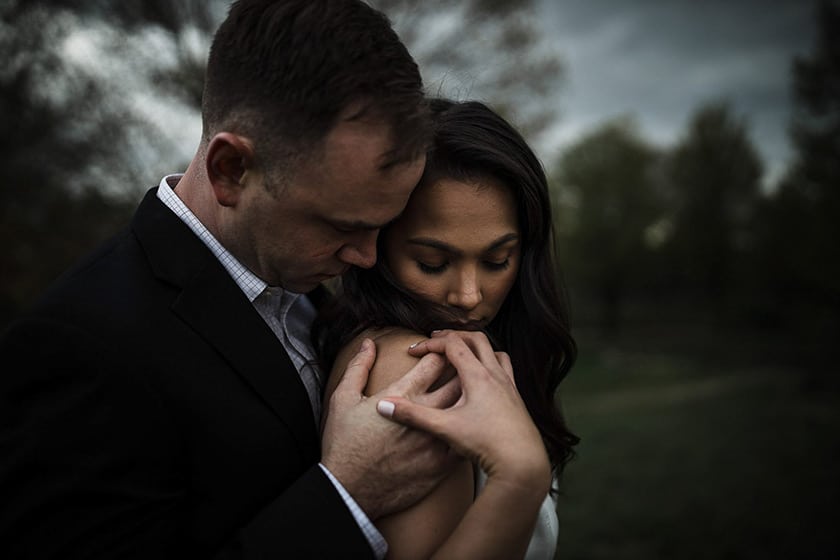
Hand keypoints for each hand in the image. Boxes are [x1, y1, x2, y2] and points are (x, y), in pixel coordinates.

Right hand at [320, 338, 460, 519]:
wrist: (351, 492)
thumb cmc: (344, 445)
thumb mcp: (343, 400)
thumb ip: (359, 368)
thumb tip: (368, 345)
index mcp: (405, 393)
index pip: (437, 360)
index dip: (438, 350)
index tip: (433, 354)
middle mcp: (427, 413)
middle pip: (459, 378)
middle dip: (459, 366)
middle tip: (455, 364)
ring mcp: (439, 439)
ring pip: (468, 408)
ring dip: (469, 394)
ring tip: (465, 389)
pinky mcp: (445, 462)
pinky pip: (467, 436)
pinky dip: (467, 428)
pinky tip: (463, 426)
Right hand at [380, 330, 550, 491]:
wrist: (522, 463)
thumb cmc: (486, 444)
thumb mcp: (445, 428)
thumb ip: (413, 415)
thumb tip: (384, 405)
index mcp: (478, 376)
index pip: (452, 345)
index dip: (430, 343)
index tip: (413, 350)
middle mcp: (496, 375)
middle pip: (476, 339)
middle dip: (453, 337)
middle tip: (435, 341)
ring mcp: (509, 386)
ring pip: (495, 352)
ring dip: (476, 347)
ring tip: (461, 354)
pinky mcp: (516, 399)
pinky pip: (505, 369)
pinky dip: (491, 364)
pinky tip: (482, 380)